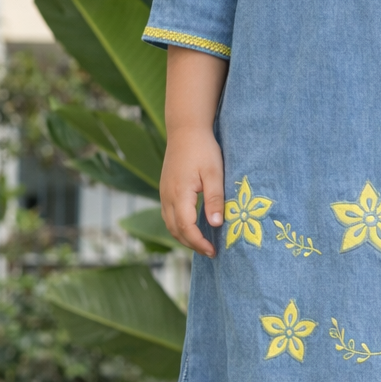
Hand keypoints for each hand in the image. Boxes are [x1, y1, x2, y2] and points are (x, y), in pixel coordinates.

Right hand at [160, 126, 224, 256]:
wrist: (185, 129)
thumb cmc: (203, 149)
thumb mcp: (214, 173)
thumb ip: (215, 199)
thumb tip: (216, 225)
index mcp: (179, 194)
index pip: (186, 228)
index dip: (199, 243)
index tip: (213, 251)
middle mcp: (167, 196)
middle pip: (175, 230)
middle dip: (192, 244)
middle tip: (210, 251)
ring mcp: (164, 193)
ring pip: (170, 224)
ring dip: (184, 237)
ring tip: (202, 242)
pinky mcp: (165, 189)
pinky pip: (169, 215)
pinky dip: (179, 226)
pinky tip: (192, 226)